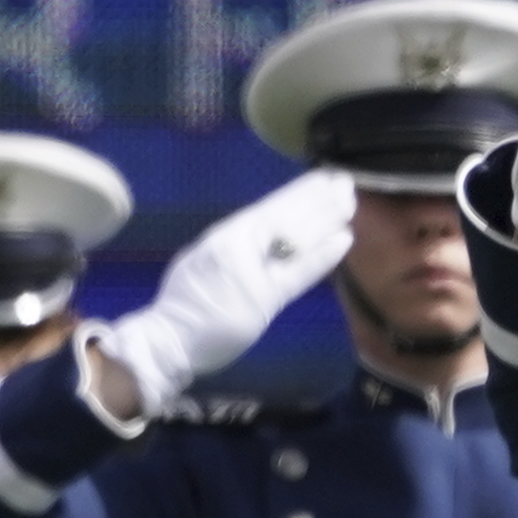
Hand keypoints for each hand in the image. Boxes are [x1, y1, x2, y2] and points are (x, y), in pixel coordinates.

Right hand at [95, 168, 354, 420]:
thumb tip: (269, 231)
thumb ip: (237, 246)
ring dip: (326, 219)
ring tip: (349, 204)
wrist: (168, 339)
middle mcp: (238, 245)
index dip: (300, 191)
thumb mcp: (205, 259)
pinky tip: (344, 239)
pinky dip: (322, 255)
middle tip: (345, 183)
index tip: (324, 178)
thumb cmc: (187, 302)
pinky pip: (298, 273)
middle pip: (286, 216)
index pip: (270, 206)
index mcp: (225, 235)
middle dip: (319, 199)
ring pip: (296, 237)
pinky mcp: (263, 300)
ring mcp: (251, 272)